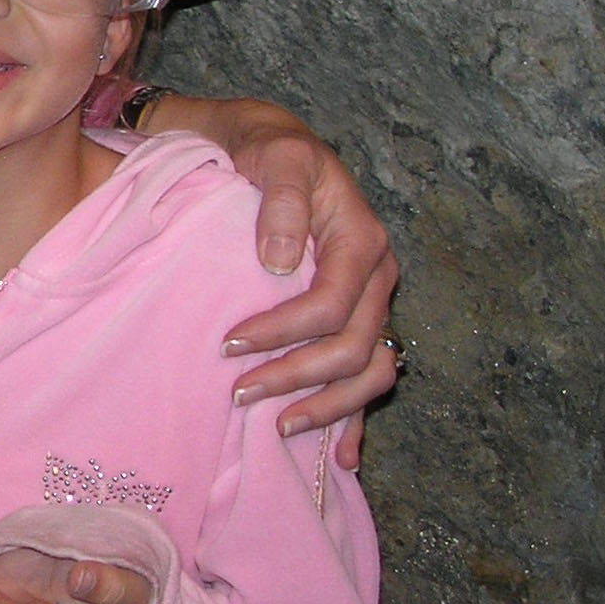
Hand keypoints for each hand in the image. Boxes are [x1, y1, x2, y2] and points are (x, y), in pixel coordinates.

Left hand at [151, 94, 398, 458]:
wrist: (264, 145)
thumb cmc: (266, 150)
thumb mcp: (275, 155)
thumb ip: (281, 201)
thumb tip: (281, 262)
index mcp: (360, 241)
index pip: (333, 304)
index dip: (284, 331)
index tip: (230, 343)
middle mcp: (375, 278)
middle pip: (354, 348)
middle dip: (298, 377)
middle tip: (239, 392)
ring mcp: (370, 304)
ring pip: (368, 372)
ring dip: (326, 406)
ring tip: (275, 427)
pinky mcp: (352, 320)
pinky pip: (367, 378)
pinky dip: (353, 419)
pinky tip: (337, 458)